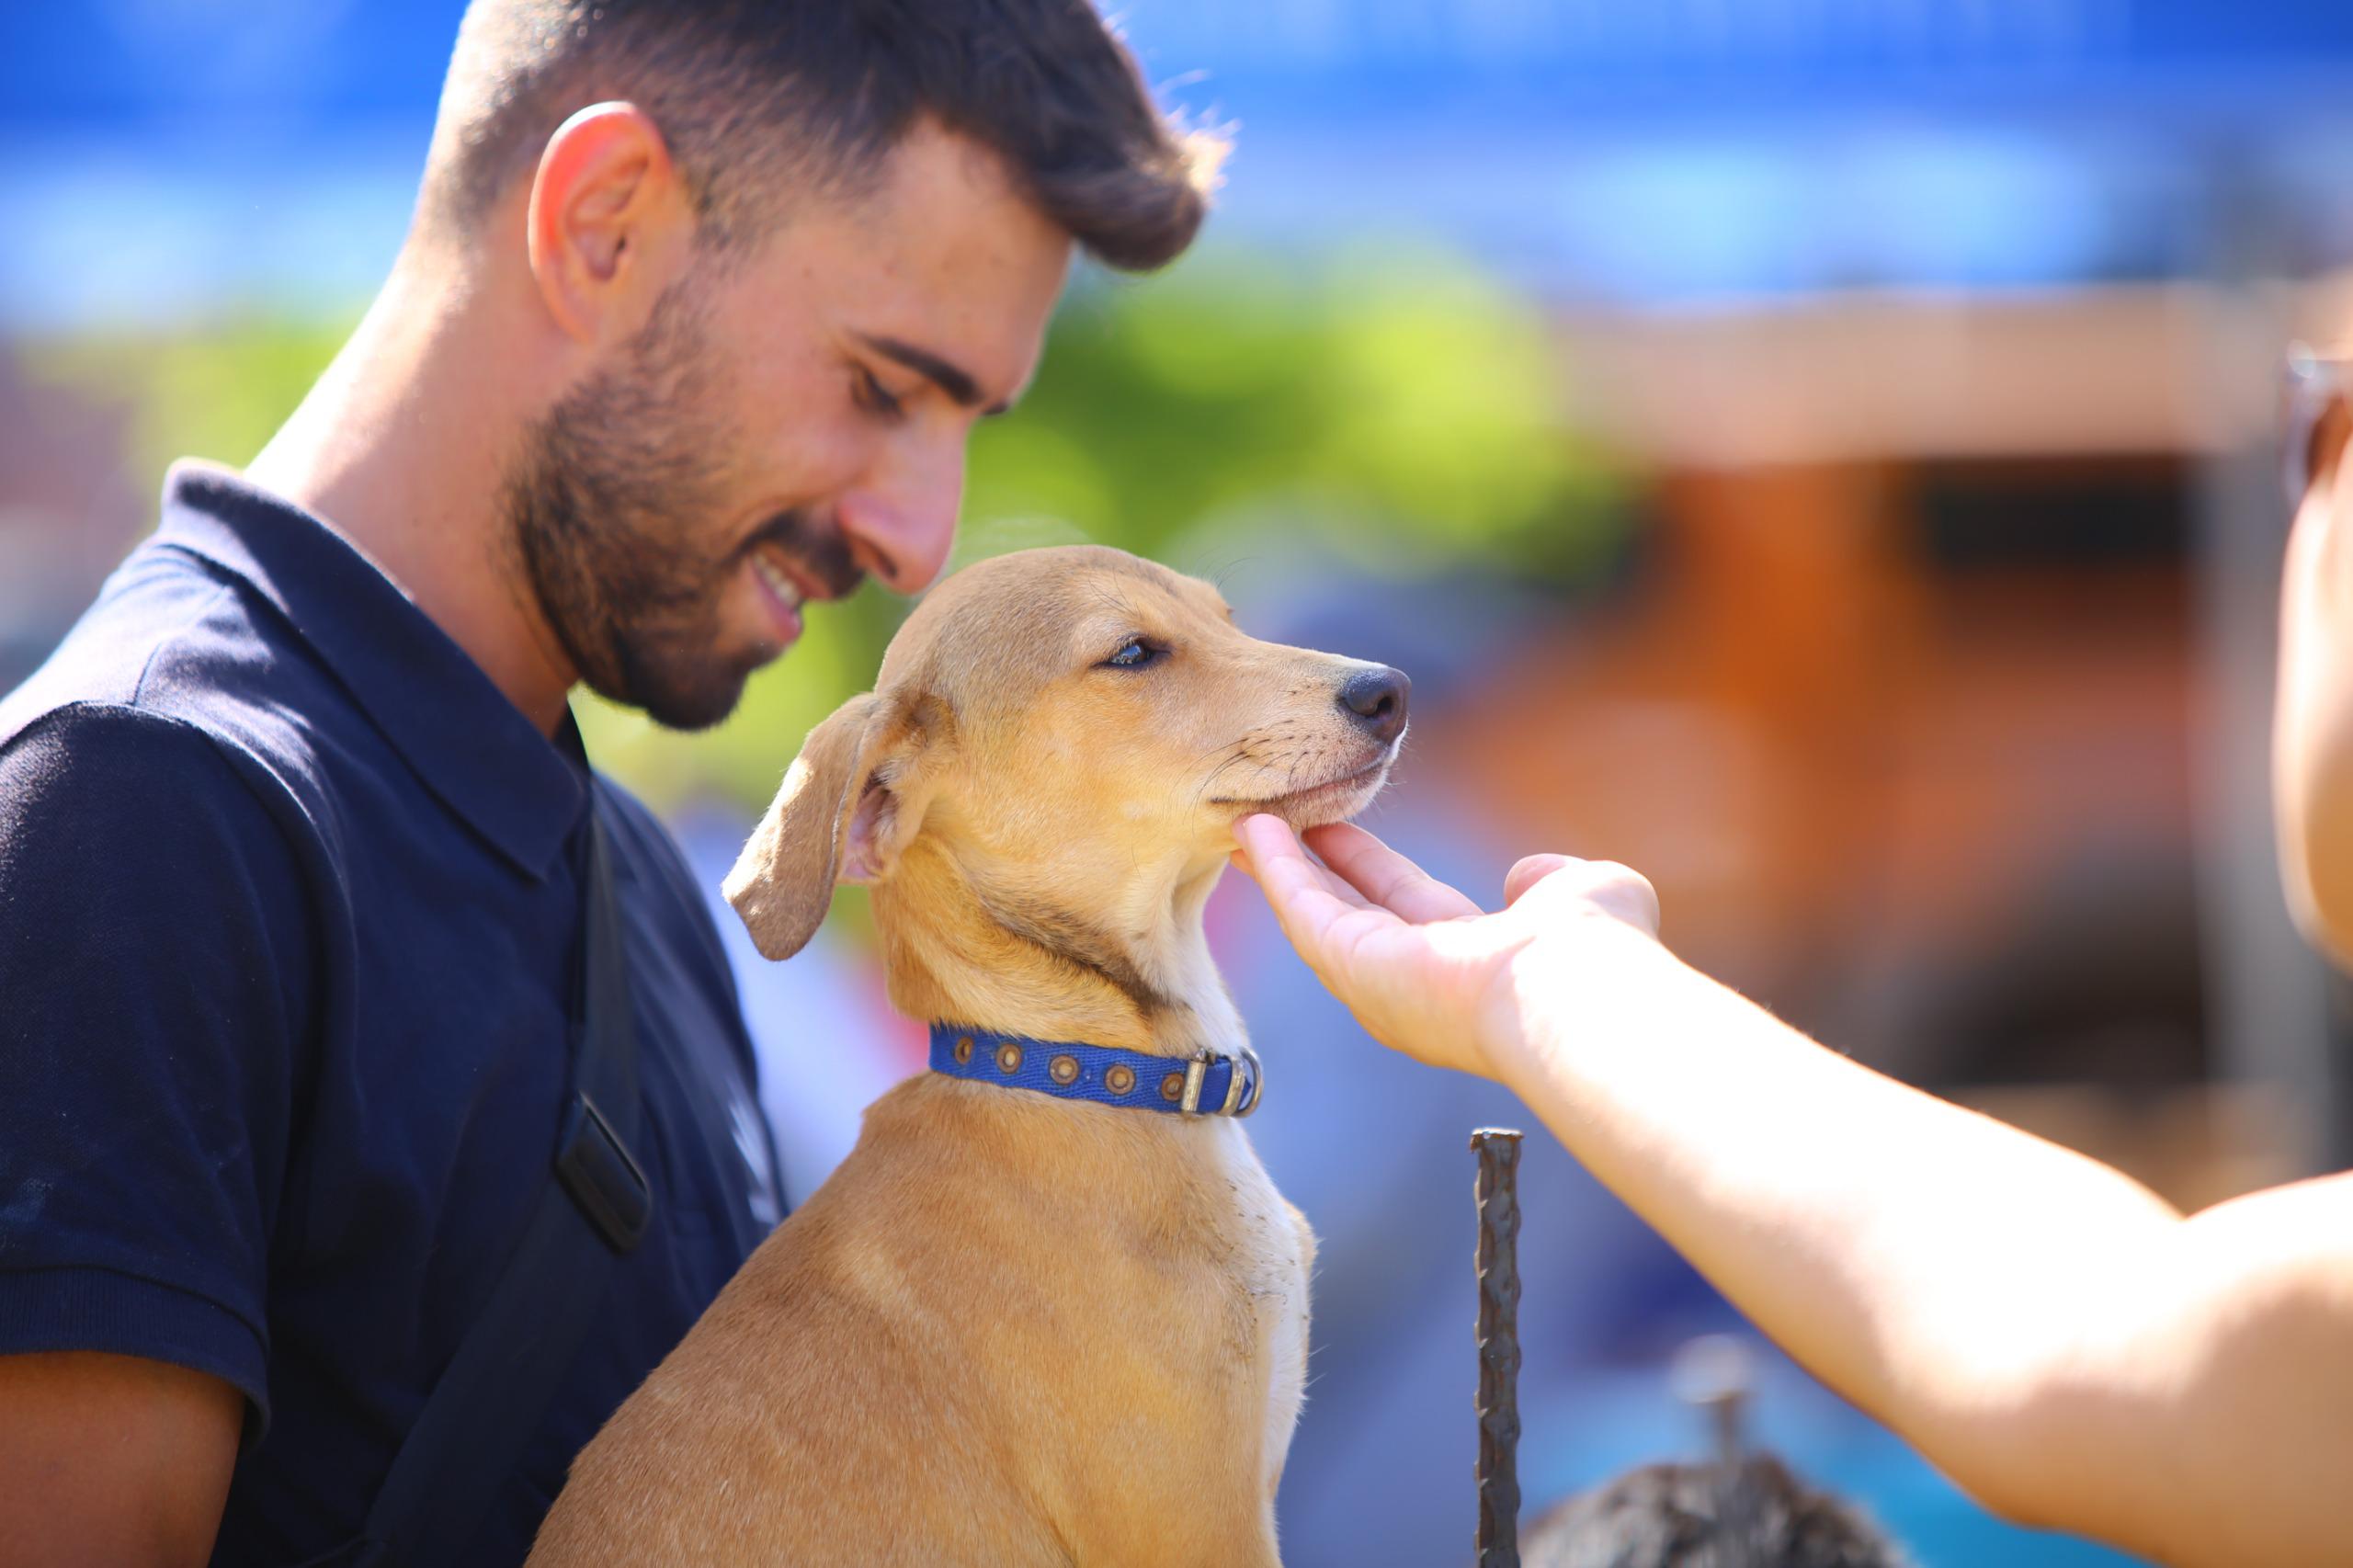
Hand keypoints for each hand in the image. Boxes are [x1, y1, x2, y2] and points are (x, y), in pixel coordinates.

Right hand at [1229, 814, 1659, 1079]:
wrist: (1578, 990)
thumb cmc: (1594, 951)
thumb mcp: (1579, 891)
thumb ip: (1550, 880)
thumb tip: (1530, 873)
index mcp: (1465, 960)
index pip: (1402, 904)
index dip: (1364, 866)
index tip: (1333, 828)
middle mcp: (1412, 980)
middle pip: (1345, 913)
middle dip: (1307, 867)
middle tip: (1270, 824)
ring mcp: (1376, 981)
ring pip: (1314, 914)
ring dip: (1279, 866)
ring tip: (1248, 817)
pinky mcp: (1351, 967)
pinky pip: (1303, 910)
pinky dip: (1277, 868)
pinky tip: (1254, 829)